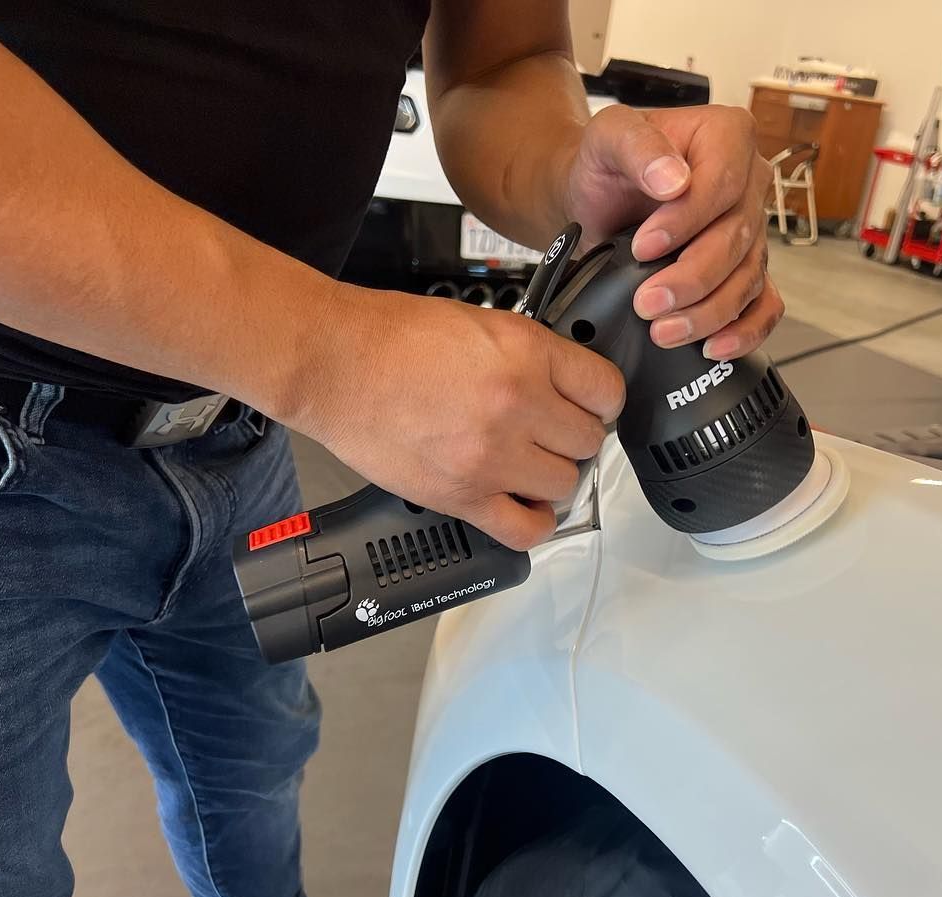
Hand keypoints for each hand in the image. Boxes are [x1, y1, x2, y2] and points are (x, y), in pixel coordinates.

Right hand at [290, 286, 622, 549]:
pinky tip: (523, 505)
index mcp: (527, 355)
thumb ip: (531, 354)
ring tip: (527, 464)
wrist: (335, 364)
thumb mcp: (481, 321)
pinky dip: (534, 522)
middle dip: (572, 437)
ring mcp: (492, 458)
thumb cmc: (391, 337)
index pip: (606, 391)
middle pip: (588, 442)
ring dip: (551, 477)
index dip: (600, 400)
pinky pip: (526, 529)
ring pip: (565, 485)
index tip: (589, 406)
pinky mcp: (462, 496)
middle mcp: (517, 407)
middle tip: (549, 433)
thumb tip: (562, 384)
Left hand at [562, 104, 785, 360]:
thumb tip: (674, 180)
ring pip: (747, 278)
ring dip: (707, 312)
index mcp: (728, 137)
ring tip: (663, 330)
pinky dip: (743, 331)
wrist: (597, 199)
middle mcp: (750, 183)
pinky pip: (763, 305)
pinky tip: (711, 345)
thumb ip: (637, 146)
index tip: (643, 247)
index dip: (686, 223)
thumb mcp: (608, 136)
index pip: (723, 185)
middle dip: (691, 278)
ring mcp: (752, 230)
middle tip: (648, 302)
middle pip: (737, 239)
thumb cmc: (606, 164)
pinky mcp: (746, 269)